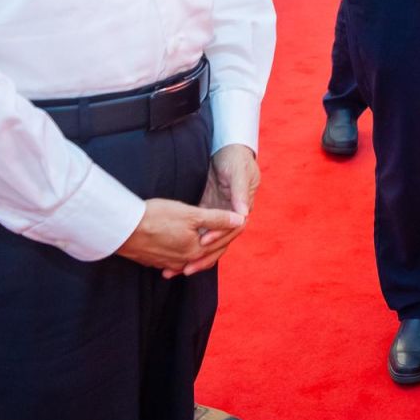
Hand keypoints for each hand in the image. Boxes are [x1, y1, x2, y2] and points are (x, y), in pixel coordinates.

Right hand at [117, 197, 244, 278]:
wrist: (122, 229)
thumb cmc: (156, 217)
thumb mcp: (190, 214)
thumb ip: (217, 218)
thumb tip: (240, 220)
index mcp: (196, 251)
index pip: (221, 240)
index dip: (232, 226)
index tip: (239, 215)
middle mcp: (184, 262)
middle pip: (208, 250)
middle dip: (218, 237)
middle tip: (228, 226)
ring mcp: (168, 263)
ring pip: (191, 255)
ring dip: (201, 247)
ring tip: (208, 237)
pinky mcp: (155, 261)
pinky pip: (175, 258)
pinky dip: (183, 251)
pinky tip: (182, 245)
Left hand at [188, 144, 258, 273]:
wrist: (229, 149)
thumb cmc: (236, 159)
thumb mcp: (239, 172)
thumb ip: (240, 192)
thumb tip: (243, 214)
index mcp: (243, 208)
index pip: (233, 229)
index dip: (220, 237)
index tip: (204, 242)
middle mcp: (232, 216)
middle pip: (220, 242)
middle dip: (204, 256)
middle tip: (186, 268)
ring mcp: (219, 215)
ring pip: (208, 241)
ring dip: (194, 256)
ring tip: (177, 270)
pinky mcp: (207, 212)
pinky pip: (199, 233)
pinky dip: (189, 244)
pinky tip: (175, 256)